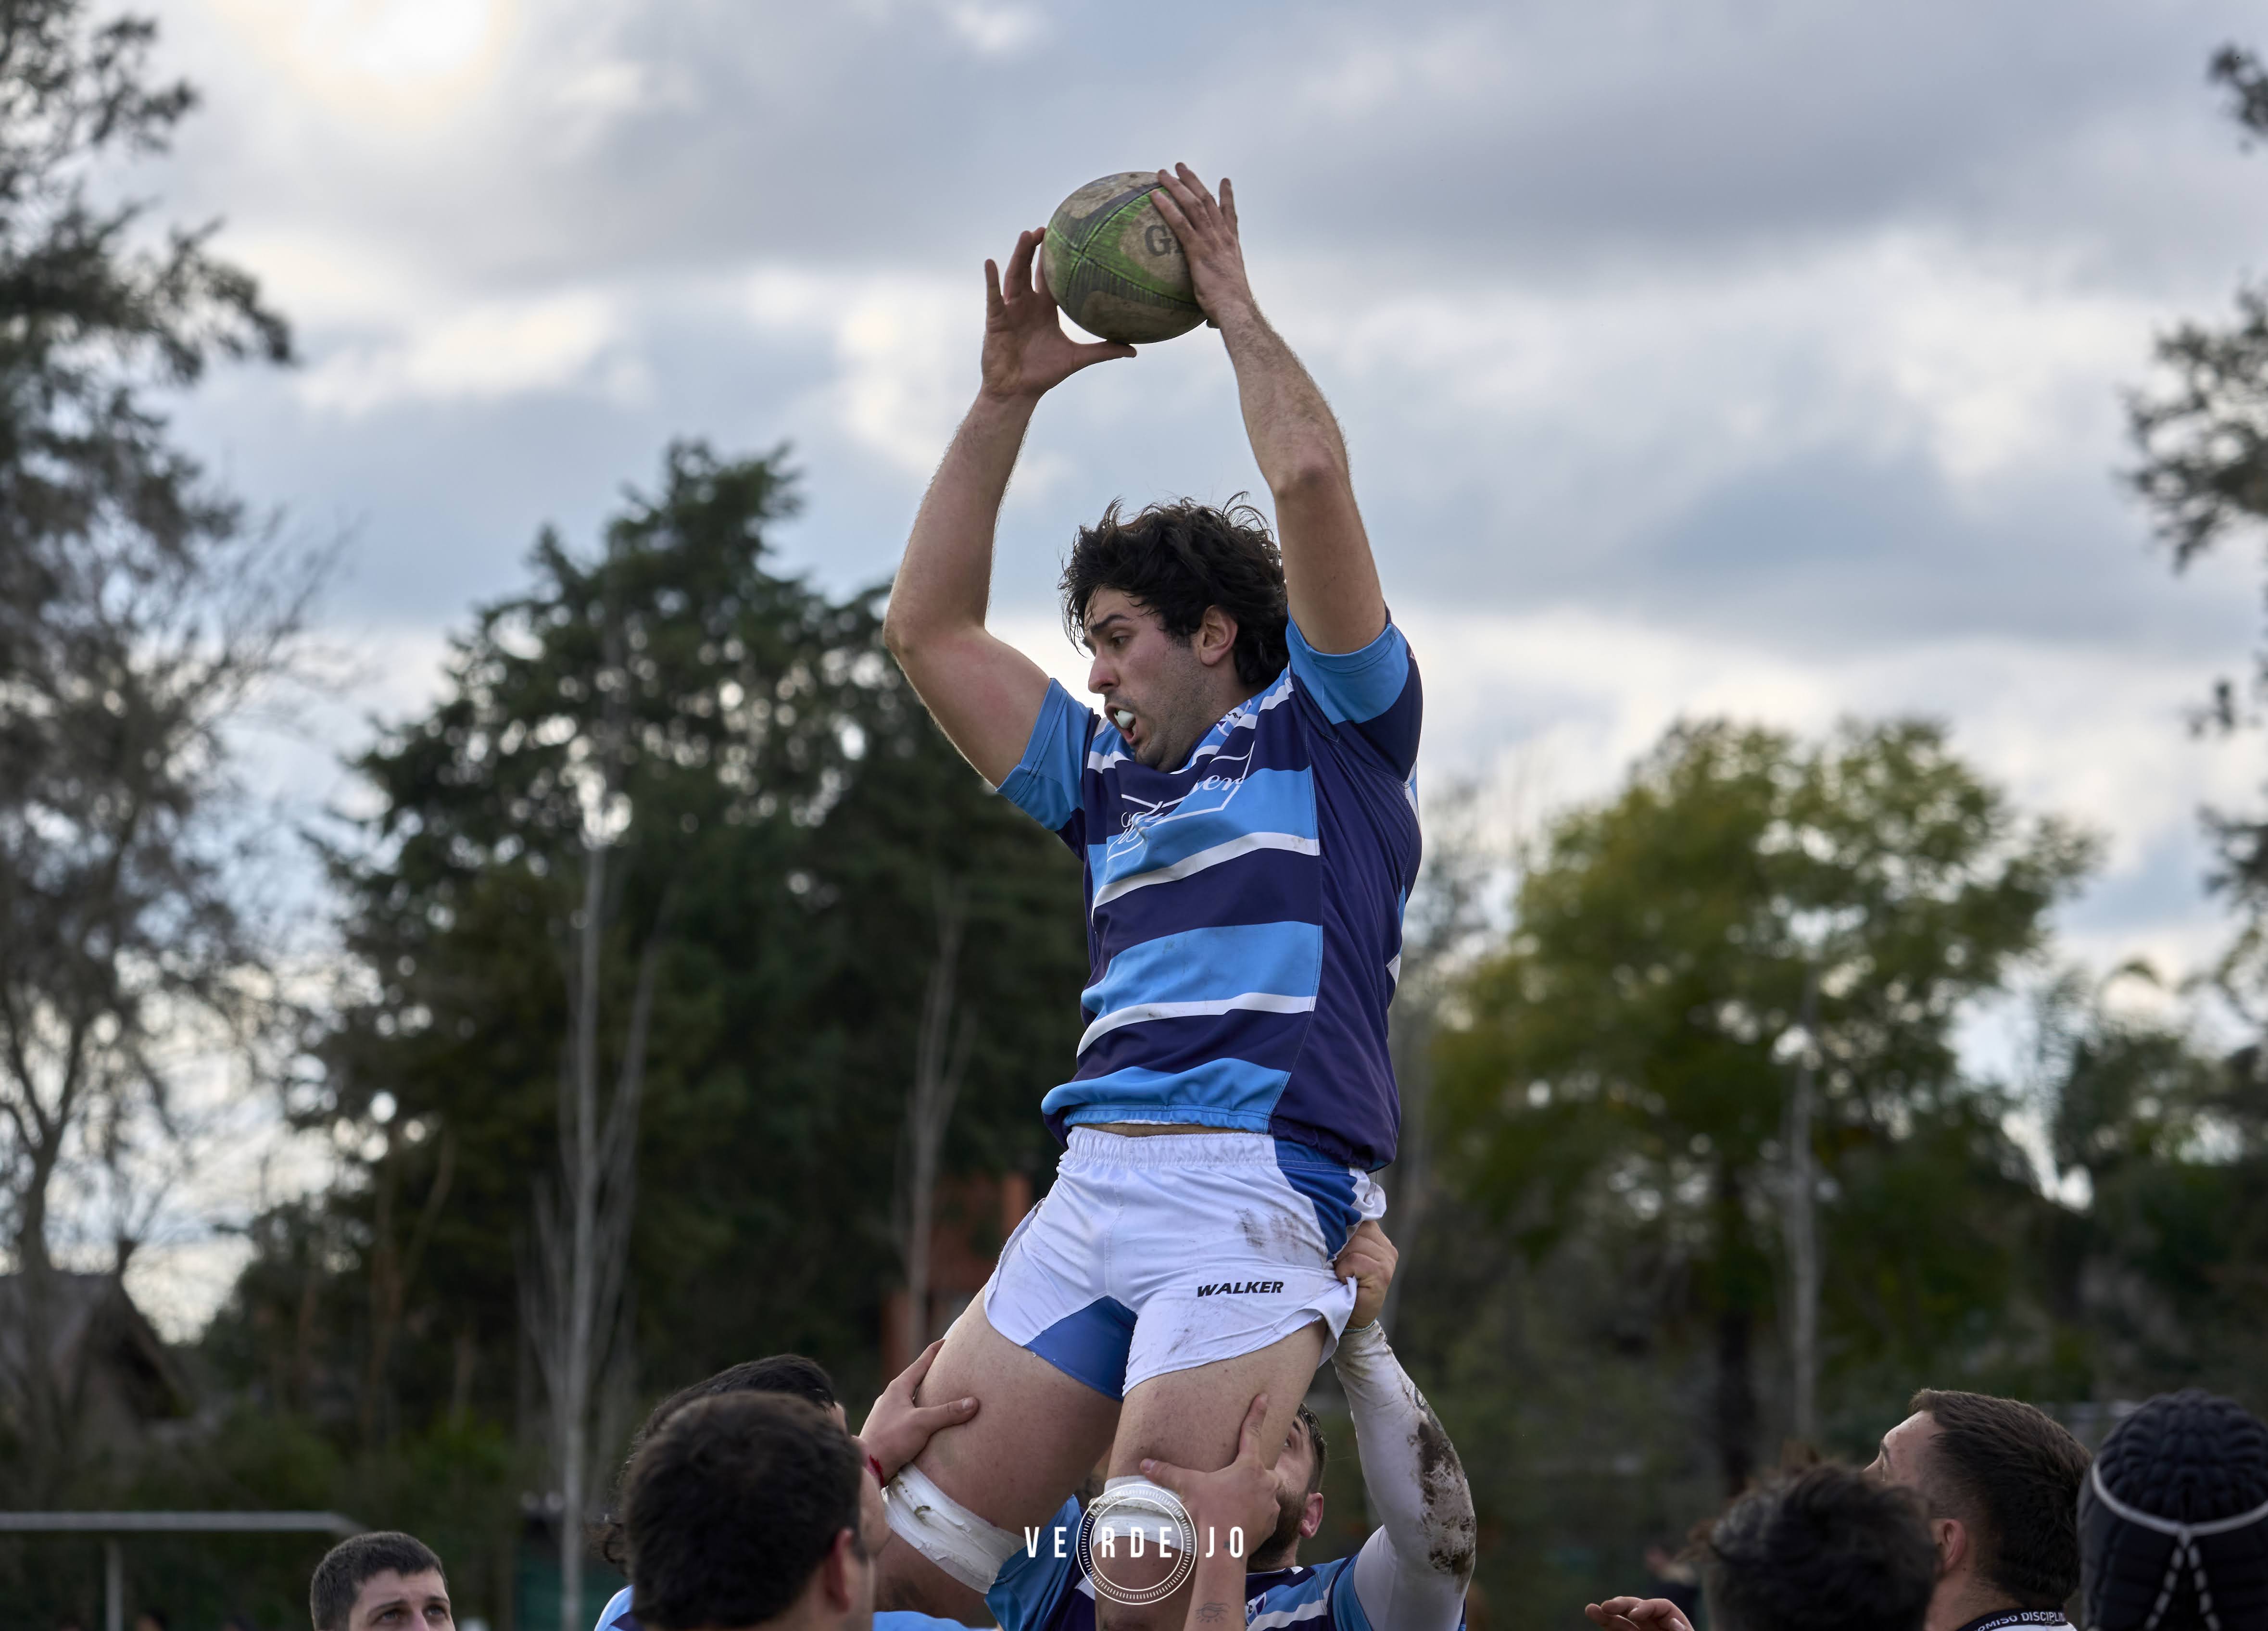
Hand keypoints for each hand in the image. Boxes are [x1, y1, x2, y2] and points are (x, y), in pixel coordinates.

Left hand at [857, 1338, 977, 1480]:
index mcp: (898, 1387)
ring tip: (943, 1394)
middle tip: (950, 1367)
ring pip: (912, 1397)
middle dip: (933, 1373)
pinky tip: (928, 1421)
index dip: (935, 1351)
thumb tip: (974, 1402)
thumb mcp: (922, 1423)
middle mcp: (891, 1396)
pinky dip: (921, 1411)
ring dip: (926, 1394)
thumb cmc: (891, 1440)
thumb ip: (947, 1412)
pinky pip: (909, 1413)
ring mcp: (888, 1412)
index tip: (948, 1341)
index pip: (920, 1363)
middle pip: (916, 1379)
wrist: (867, 1466)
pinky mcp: (889, 1428)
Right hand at [981, 228, 1133, 400]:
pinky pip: (993, 296)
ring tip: (1026, 234)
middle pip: (1030, 269)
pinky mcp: (995, 319)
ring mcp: (1010, 310)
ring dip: (1018, 255)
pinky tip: (990, 262)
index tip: (1065, 236)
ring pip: (1014, 276)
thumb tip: (1136, 350)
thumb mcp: (1078, 358)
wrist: (1018, 391)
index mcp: (1044, 308)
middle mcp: (1026, 304)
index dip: (1055, 257)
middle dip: (1036, 248)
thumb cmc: (1044, 374)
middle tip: (1046, 227)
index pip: (1050, 277)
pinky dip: (991, 279)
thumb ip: (1104, 350)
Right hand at [1141, 1394, 1284, 1554]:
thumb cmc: (1209, 1513)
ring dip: (1253, 1494)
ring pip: (1265, 1491)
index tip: (1264, 1396)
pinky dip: (1256, 1513)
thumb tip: (1144, 1463)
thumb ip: (1167, 1473)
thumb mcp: (1188, 1488)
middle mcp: (1266, 1482)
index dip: (1257, 1412)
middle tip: (1232, 1482)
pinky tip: (1240, 1519)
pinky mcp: (1272, 1522)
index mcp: (1249, 1466)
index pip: (1252, 1432)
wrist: (1225, 1549)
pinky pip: (1266, 1512)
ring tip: (1233, 1504)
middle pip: (1260, 1467)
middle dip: (1249, 1471)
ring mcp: (1272, 1503)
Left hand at [1148, 164, 1256, 326]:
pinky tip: (1153, 196)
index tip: (1224, 181)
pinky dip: (1166, 207)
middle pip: (1208, 200)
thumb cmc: (1231, 311)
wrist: (1236, 310)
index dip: (1227, 196)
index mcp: (1232, 246)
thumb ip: (1216, 301)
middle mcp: (1223, 237)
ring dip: (1177, 185)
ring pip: (1193, 204)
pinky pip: (1179, 223)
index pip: (1230, 215)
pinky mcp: (1198, 249)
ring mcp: (1211, 241)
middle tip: (1182, 167)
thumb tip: (1212, 322)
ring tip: (1163, 172)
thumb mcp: (1225, 299)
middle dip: (1194, 181)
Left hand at [1334, 1220, 1396, 1329]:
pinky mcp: (1382, 1274)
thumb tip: (1330, 1214)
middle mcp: (1387, 1247)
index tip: (1330, 1235)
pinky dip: (1344, 1270)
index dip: (1341, 1226)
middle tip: (1336, 1264)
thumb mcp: (1342, 1254)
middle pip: (1356, 1230)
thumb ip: (1345, 1235)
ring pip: (1354, 1244)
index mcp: (1378, 1238)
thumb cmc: (1340, 1282)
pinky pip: (1355, 1260)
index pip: (1360, 1217)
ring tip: (1341, 1273)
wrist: (1348, 1315)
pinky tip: (1345, 1281)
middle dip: (1339, 1245)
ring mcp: (1387, 1260)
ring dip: (1340, 1260)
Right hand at [1582, 1598, 1694, 1630]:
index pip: (1661, 1607)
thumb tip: (1674, 1622)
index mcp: (1675, 1627)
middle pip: (1638, 1610)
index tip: (1635, 1615)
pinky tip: (1599, 1620)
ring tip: (1590, 1609)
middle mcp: (1657, 1629)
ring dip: (1607, 1615)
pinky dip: (1608, 1628)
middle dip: (1621, 1605)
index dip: (1646, 1606)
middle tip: (1605, 1606)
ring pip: (1623, 1622)